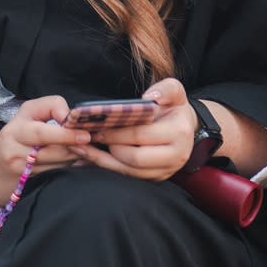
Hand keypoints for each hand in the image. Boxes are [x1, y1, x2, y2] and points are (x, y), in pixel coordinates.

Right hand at [0, 97, 92, 206]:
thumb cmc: (16, 136)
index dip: (65, 135)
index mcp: (15, 130)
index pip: (40, 132)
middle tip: (91, 144)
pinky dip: (69, 168)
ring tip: (86, 151)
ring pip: (57, 166)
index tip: (85, 135)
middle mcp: (15, 152)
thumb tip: (70, 116)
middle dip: (75, 148)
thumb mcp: (28, 113)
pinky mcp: (27, 185)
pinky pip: (55, 175)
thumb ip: (50, 106)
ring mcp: (21, 171)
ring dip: (75, 159)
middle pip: (53, 152)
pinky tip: (78, 163)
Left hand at [76, 78, 197, 182]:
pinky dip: (108, 168)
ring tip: (81, 150)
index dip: (116, 133)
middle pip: (134, 158)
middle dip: (108, 149)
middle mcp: (175, 156)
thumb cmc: (174, 107)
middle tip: (88, 138)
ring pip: (129, 172)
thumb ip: (165, 89)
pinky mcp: (156, 178)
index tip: (96, 127)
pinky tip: (90, 158)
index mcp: (178, 133)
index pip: (141, 136)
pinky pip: (128, 176)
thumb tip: (148, 98)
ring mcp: (165, 171)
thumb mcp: (174, 91)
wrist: (185, 127)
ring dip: (103, 162)